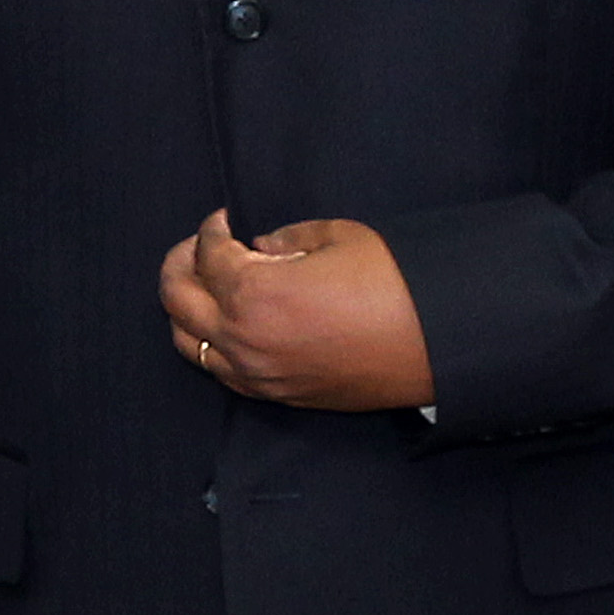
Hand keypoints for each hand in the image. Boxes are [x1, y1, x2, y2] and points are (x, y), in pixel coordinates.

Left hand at [159, 212, 434, 411]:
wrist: (437, 344)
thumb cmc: (391, 283)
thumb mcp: (336, 237)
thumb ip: (286, 237)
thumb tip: (261, 247)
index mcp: (252, 292)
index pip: (207, 254)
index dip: (212, 228)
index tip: (225, 219)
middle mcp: (242, 338)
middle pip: (176, 298)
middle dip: (180, 263)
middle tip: (199, 246)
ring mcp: (256, 373)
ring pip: (187, 342)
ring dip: (187, 308)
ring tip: (207, 286)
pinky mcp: (277, 395)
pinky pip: (221, 372)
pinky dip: (211, 345)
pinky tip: (229, 325)